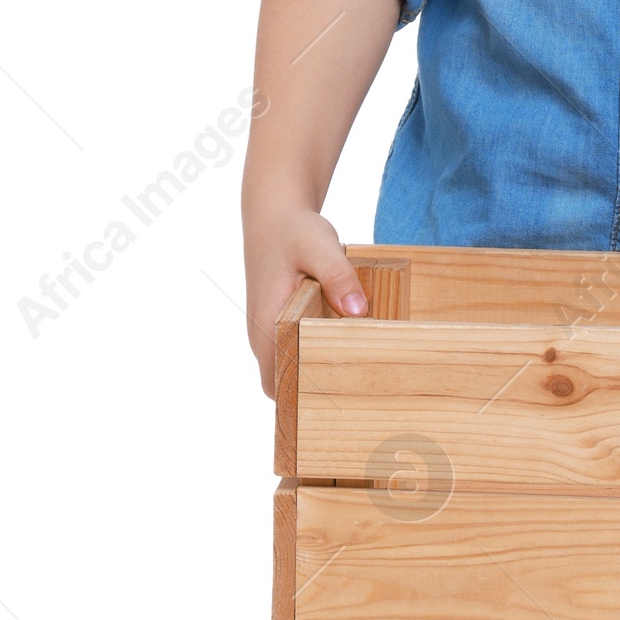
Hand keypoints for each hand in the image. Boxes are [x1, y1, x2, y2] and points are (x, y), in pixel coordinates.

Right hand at [243, 203, 368, 398]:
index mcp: (268, 325)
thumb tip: (358, 312)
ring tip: (355, 375)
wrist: (274, 215)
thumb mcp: (321, 247)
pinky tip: (344, 349)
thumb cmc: (295, 231)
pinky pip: (292, 354)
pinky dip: (312, 358)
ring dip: (313, 376)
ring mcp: (267, 332)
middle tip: (355, 394)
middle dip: (312, 396)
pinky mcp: (276, 325)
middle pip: (282, 387)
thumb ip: (339, 277)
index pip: (275, 386)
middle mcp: (262, 336)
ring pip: (287, 371)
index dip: (300, 402)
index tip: (336, 404)